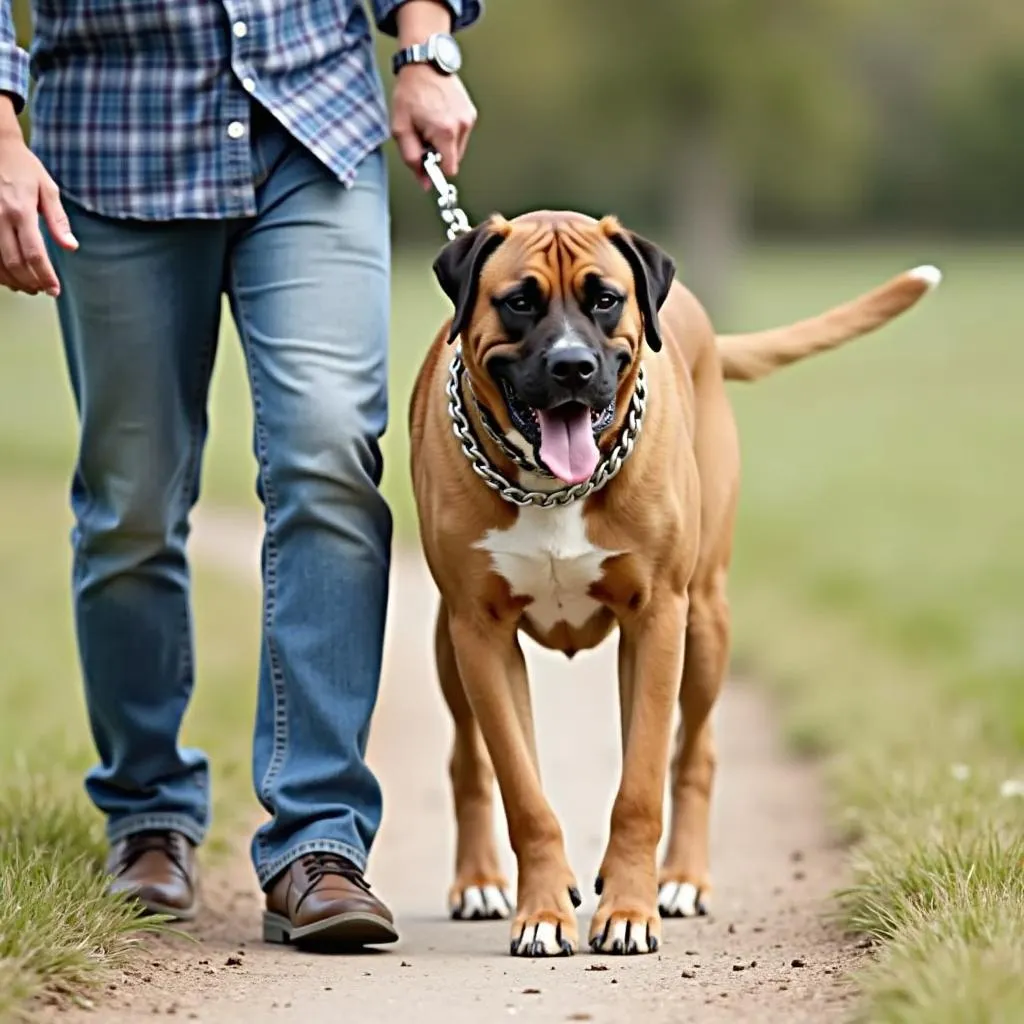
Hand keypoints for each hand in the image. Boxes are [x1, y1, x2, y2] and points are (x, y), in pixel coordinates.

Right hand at [0, 123, 77, 296]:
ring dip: (12, 280)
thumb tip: (71, 246)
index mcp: (20, 211)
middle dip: (30, 282)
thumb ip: (58, 220)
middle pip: (14, 263)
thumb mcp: (47, 189)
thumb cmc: (22, 166)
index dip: (45, 276)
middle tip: (42, 290)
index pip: (35, 254)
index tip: (54, 290)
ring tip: (28, 286)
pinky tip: (8, 275)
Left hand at [391, 65, 476, 189]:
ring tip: (431, 123)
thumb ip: (412, 159)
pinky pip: (461, 134)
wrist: (424, 64)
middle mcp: (461, 126)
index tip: (428, 163)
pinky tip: (439, 116)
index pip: (450, 170)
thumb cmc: (410, 92)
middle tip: (424, 136)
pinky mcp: (470, 112)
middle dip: (439, 154)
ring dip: (444, 143)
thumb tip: (424, 182)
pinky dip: (450, 131)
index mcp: (445, 132)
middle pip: (454, 160)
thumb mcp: (401, 129)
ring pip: (458, 148)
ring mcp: (468, 118)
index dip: (437, 170)